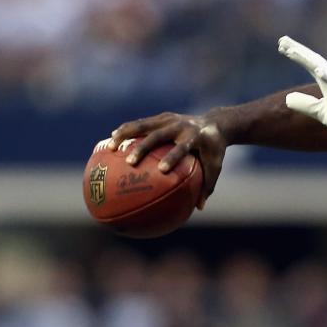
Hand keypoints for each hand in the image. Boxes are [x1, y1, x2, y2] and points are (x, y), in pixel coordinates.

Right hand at [108, 112, 226, 208]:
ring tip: (111, 147)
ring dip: (126, 134)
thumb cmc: (213, 151)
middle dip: (144, 147)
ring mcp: (170, 119)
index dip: (172, 157)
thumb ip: (208, 185)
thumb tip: (199, 208)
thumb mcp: (215, 166)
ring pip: (145, 125)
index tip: (162, 170)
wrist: (215, 123)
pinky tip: (111, 141)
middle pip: (159, 135)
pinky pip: (141, 124)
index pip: (183, 147)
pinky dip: (126, 130)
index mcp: (196, 137)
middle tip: (130, 162)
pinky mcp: (162, 117)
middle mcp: (182, 125)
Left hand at [278, 36, 326, 145]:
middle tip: (282, 40)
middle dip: (298, 51)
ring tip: (293, 50)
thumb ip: (306, 104)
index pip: (310, 65)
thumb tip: (287, 98)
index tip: (281, 45)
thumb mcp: (321, 112)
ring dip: (309, 59)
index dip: (296, 55)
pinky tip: (318, 70)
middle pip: (314, 62)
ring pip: (324, 69)